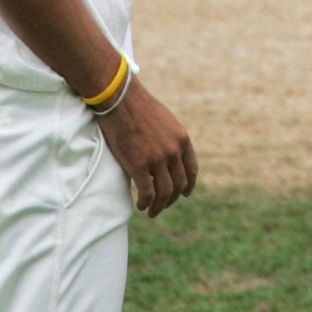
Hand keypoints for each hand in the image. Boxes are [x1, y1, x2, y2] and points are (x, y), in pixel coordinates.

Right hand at [95, 76, 197, 217]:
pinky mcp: (138, 165)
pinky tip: (141, 205)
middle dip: (171, 199)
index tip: (184, 194)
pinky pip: (147, 193)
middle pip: (178, 185)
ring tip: (152, 212)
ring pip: (164, 193)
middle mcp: (173, 151)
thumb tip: (169, 155)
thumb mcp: (165, 120)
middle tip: (162, 206)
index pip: (191, 170)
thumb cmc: (139, 106)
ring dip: (159, 206)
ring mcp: (157, 159)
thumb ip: (171, 139)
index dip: (189, 185)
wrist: (120, 99)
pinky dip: (145, 203)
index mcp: (182, 139)